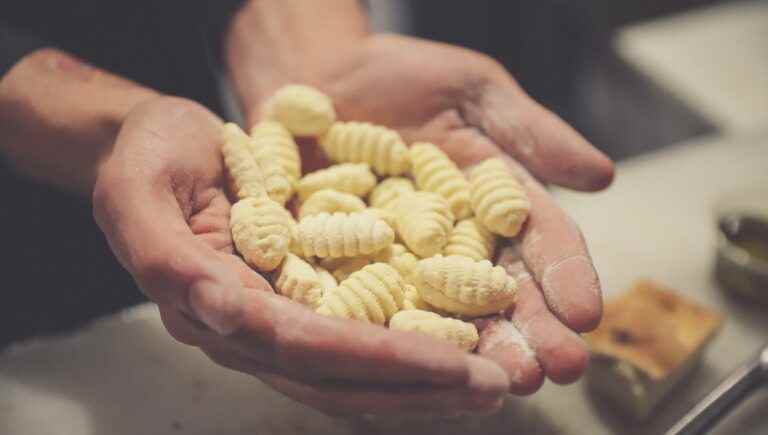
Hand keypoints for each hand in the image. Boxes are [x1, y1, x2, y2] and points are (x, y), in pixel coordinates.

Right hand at [93, 96, 508, 416]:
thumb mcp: (138, 190)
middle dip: (419, 387)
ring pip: (356, 371)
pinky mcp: (302, 298)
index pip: (308, 349)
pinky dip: (410, 346)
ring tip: (490, 383)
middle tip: (494, 389)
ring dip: (424, 382)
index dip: (381, 363)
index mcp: (215, 309)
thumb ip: (165, 255)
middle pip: (342, 378)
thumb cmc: (148, 157)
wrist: (164, 145)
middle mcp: (252, 330)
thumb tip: (223, 313)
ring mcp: (279, 319)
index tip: (456, 369)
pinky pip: (361, 333)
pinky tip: (459, 346)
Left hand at [234, 34, 614, 394]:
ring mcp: (399, 263)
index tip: (587, 314)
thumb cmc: (403, 76)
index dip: (565, 277)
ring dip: (470, 348)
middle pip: (497, 294)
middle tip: (554, 369)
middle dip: (529, 332)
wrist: (318, 74)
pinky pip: (362, 302)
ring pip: (439, 312)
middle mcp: (453, 246)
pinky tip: (408, 358)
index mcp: (494, 207)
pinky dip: (386, 330)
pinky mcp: (341, 269)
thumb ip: (529, 133)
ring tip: (498, 380)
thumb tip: (603, 175)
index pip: (539, 246)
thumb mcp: (472, 92)